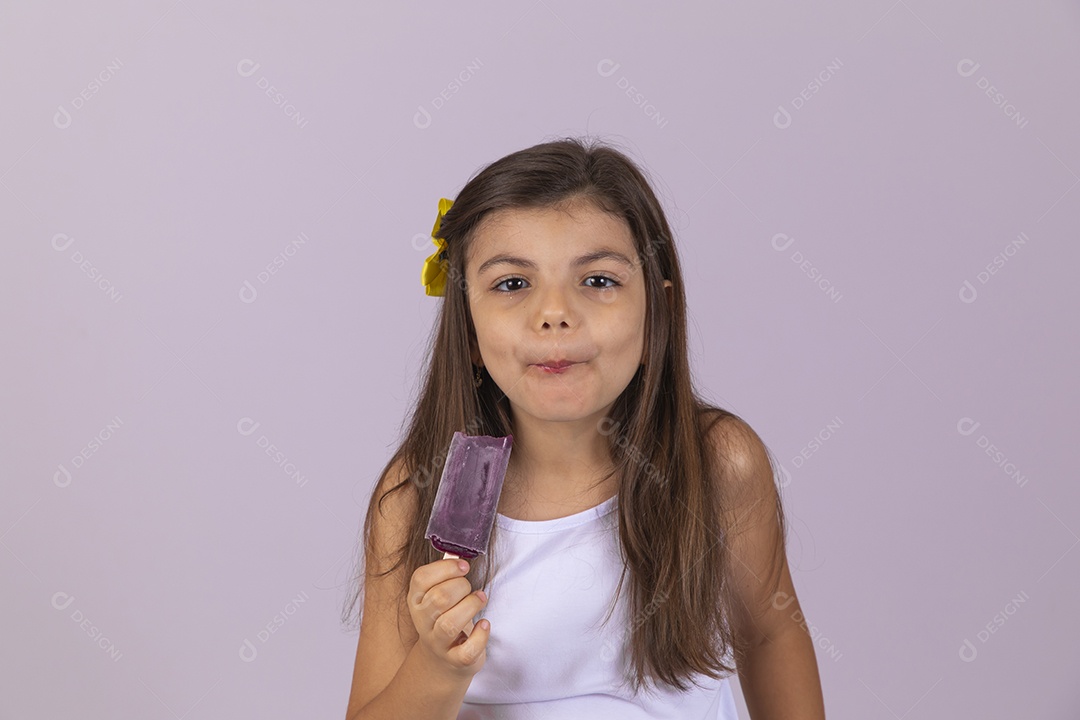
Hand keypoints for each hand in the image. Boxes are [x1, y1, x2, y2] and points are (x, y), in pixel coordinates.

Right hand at [408, 557, 490, 677]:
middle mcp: (423, 622)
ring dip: (471, 606)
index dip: (446, 568)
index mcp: (416, 600)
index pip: (421, 579)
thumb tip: (460, 554)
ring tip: (480, 599)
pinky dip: (480, 636)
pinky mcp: (455, 660)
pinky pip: (467, 651)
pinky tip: (484, 624)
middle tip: (471, 588)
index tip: (464, 566)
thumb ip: (447, 576)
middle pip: (439, 599)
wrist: (443, 660)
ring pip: (449, 624)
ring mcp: (438, 643)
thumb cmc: (445, 617)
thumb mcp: (439, 596)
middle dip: (462, 587)